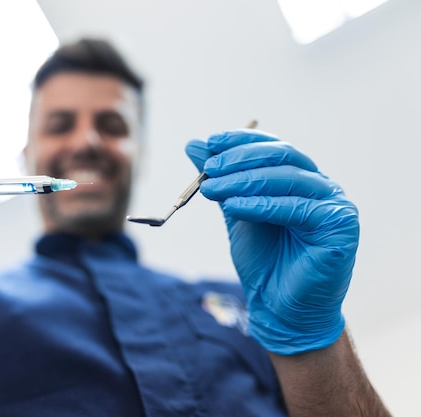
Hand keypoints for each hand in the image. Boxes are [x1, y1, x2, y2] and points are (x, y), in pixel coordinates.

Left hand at [185, 129, 358, 354]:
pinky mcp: (340, 226)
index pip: (273, 147)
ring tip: (211, 188)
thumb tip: (194, 144)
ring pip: (287, 178)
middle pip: (282, 157)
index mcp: (300, 179)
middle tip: (209, 168)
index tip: (209, 144)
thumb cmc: (263, 262)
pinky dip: (262, 204)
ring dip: (244, 180)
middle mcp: (321, 187)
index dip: (241, 141)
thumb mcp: (235, 212)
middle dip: (240, 159)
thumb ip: (221, 179)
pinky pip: (297, 208)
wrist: (279, 308)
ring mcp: (335, 204)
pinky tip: (234, 206)